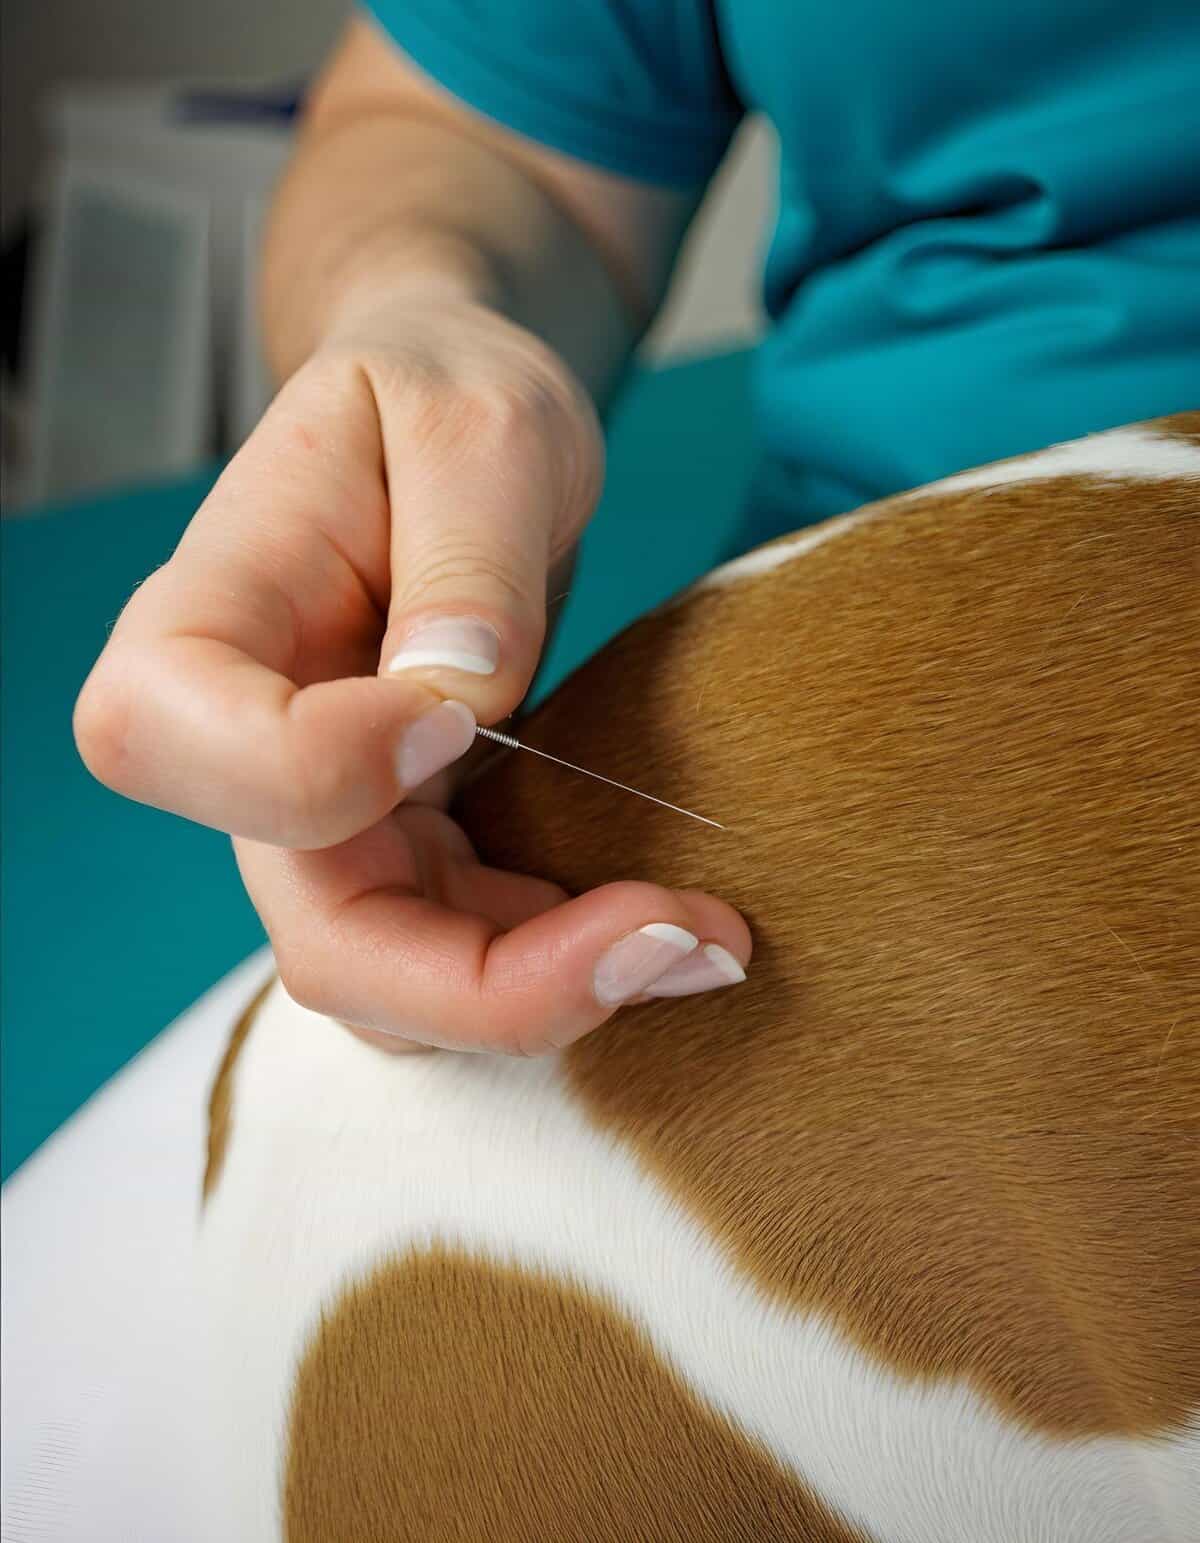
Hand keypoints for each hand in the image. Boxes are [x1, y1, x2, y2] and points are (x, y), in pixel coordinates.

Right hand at [74, 294, 749, 1050]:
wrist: (458, 446)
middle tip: (674, 937)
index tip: (459, 715)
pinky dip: (559, 969)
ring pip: (396, 983)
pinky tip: (668, 923)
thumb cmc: (447, 396)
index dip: (313, 769)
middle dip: (485, 982)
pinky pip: (460, 958)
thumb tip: (460, 697)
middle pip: (310, 934)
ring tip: (706, 940)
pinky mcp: (404, 849)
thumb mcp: (481, 420)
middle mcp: (245, 749)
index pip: (169, 734)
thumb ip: (466, 546)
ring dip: (546, 996)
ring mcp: (327, 821)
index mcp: (208, 614)